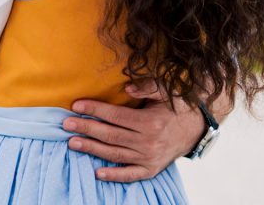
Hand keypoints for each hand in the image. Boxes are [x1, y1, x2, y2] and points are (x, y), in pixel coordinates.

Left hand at [63, 82, 204, 182]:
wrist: (197, 127)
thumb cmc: (177, 105)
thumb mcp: (165, 91)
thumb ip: (146, 87)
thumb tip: (126, 88)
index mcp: (149, 122)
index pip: (115, 116)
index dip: (94, 110)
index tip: (75, 105)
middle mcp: (148, 142)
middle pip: (110, 135)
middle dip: (86, 128)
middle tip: (65, 124)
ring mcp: (149, 158)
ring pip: (115, 154)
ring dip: (92, 149)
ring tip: (72, 143)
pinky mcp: (152, 169)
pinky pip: (130, 174)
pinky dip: (114, 175)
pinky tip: (98, 173)